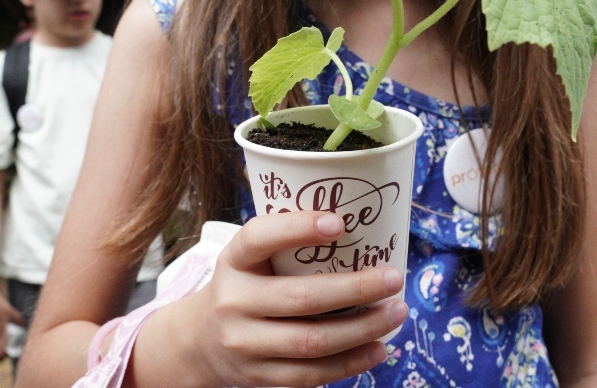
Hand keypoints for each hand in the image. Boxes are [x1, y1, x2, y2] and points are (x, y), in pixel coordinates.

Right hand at [170, 211, 408, 387]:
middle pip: (301, 298)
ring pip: (311, 341)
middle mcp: (234, 301)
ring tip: (396, 313)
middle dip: (356, 289)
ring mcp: (244, 343)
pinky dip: (350, 363)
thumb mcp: (252, 258)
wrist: (200, 339)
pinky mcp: (258, 375)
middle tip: (394, 278)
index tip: (340, 223)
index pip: (259, 238)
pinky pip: (310, 374)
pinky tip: (378, 348)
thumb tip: (365, 231)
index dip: (298, 228)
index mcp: (234, 261)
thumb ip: (289, 244)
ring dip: (363, 329)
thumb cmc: (247, 284)